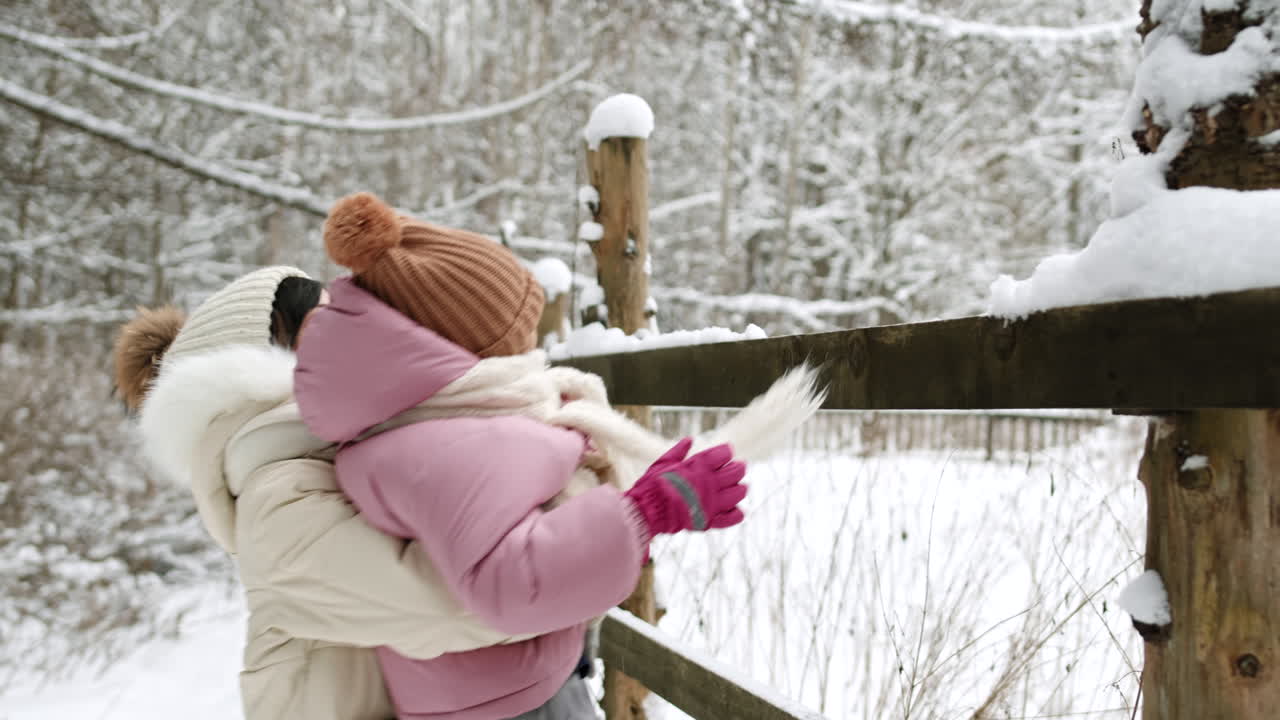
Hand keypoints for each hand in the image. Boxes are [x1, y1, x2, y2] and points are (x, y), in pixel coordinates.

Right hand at [624, 438, 747, 537]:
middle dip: (738, 468)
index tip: (725, 454)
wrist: (647, 510)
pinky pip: (733, 517)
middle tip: (737, 468)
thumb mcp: (664, 462)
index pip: (725, 453)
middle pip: (736, 471)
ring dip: (740, 489)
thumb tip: (689, 440)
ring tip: (737, 488)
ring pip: (739, 493)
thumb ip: (679, 451)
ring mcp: (712, 502)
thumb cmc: (652, 484)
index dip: (726, 452)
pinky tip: (734, 508)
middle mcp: (709, 482)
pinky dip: (737, 513)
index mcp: (699, 465)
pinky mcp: (710, 519)